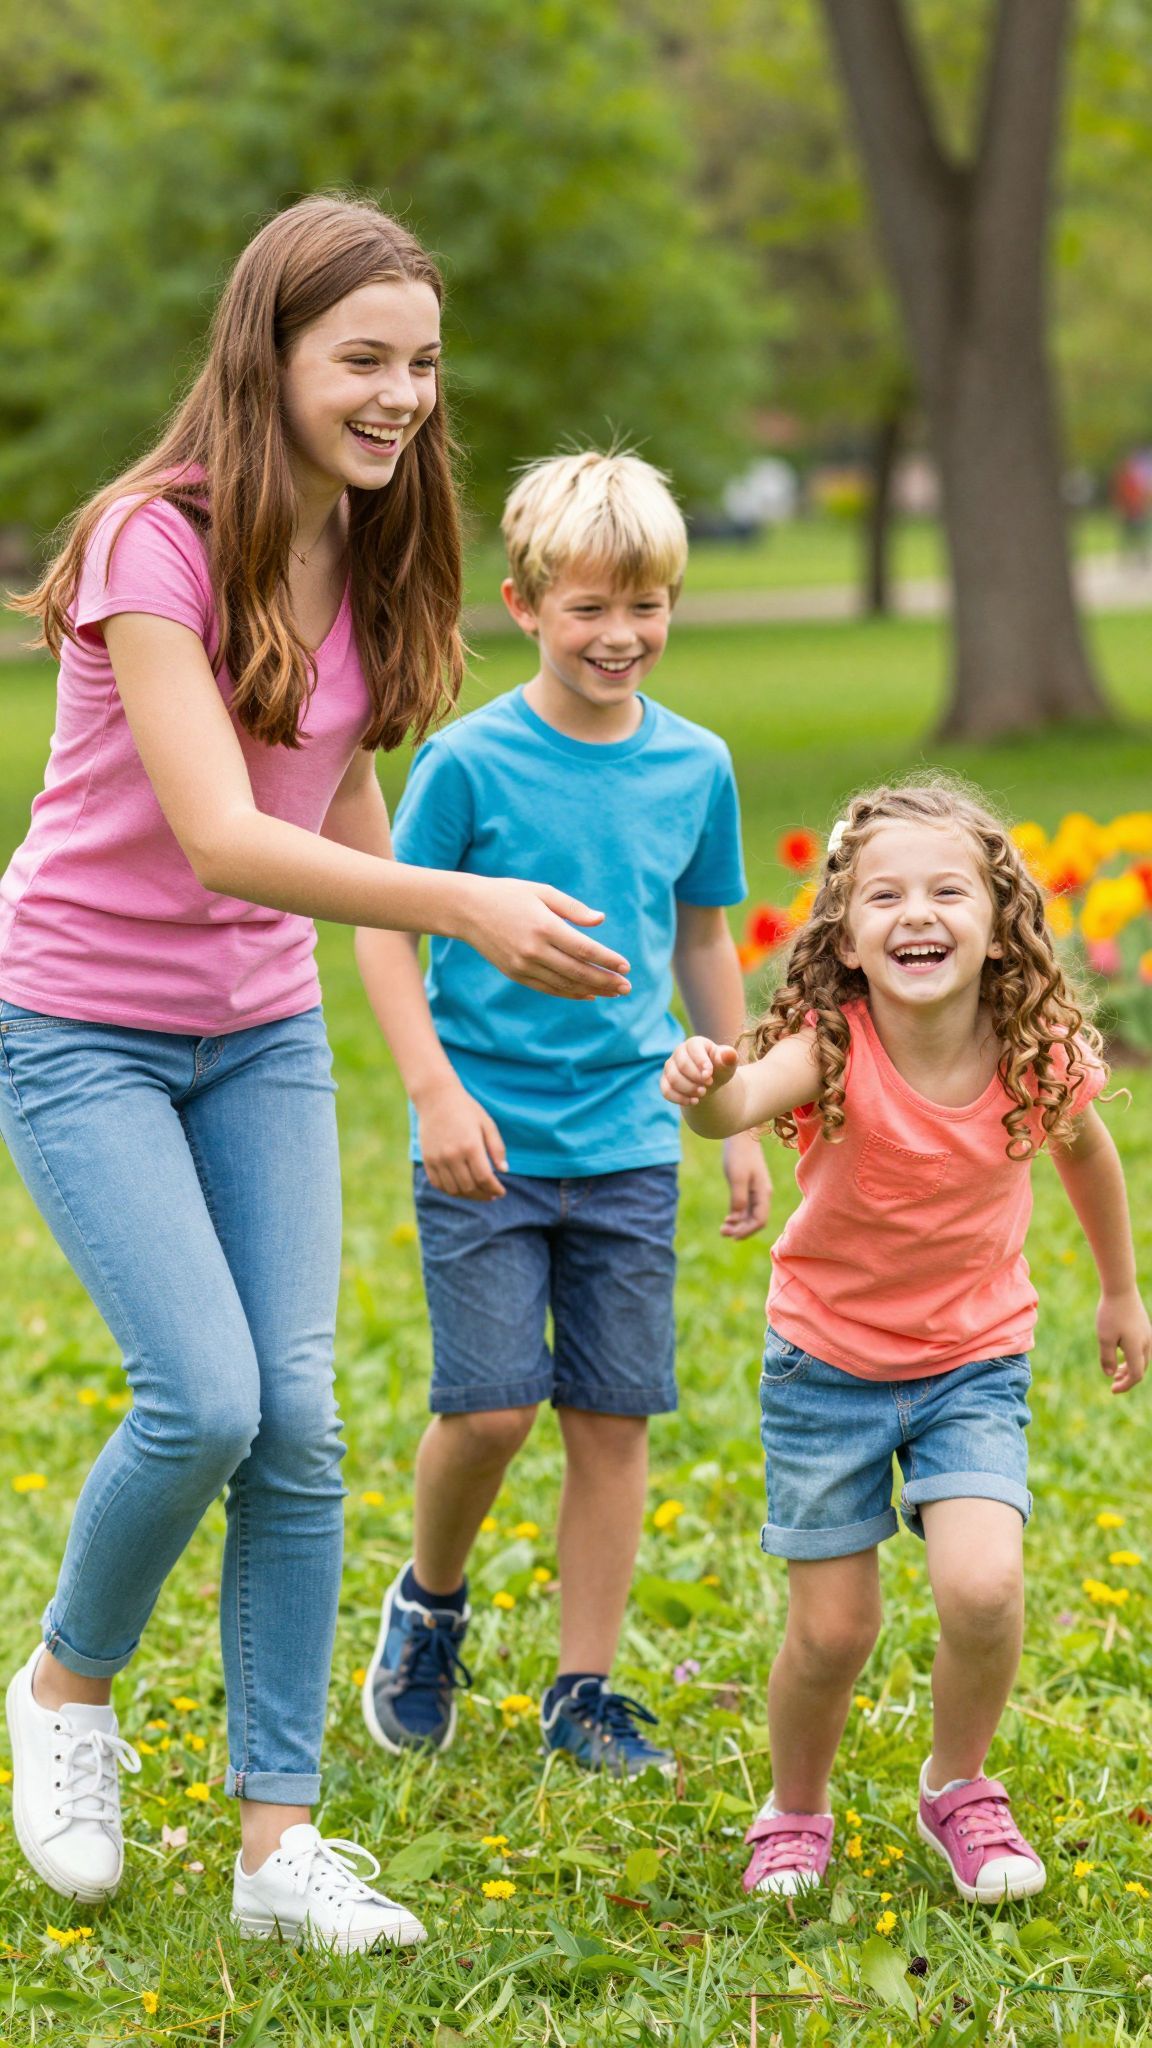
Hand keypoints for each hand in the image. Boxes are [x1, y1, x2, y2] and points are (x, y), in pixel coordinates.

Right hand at [417, 1079, 507, 1199]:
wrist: (436, 1097)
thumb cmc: (466, 1109)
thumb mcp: (487, 1124)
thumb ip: (497, 1148)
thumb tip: (504, 1170)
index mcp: (471, 1146)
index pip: (484, 1178)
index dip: (494, 1189)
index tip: (501, 1192)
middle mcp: (453, 1155)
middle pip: (469, 1187)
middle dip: (484, 1195)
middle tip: (492, 1195)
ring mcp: (438, 1159)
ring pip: (453, 1189)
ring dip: (468, 1196)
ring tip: (478, 1193)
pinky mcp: (427, 1159)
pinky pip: (438, 1184)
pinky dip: (451, 1191)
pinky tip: (461, 1188)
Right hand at [456, 877, 630, 1000]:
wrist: (467, 909)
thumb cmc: (508, 895)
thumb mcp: (541, 891)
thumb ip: (572, 907)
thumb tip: (601, 920)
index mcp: (544, 926)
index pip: (584, 949)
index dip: (607, 960)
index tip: (626, 966)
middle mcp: (534, 949)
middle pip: (578, 971)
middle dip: (605, 981)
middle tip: (627, 987)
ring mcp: (523, 964)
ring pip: (564, 984)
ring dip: (592, 990)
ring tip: (613, 993)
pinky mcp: (515, 973)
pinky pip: (548, 988)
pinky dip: (569, 993)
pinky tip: (587, 994)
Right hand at [661, 1035, 738, 1106]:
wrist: (710, 1082)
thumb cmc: (719, 1069)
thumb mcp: (727, 1064)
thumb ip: (728, 1058)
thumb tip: (728, 1054)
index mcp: (695, 1043)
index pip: (693, 1049)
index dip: (702, 1063)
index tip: (709, 1076)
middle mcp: (679, 1052)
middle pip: (682, 1065)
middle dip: (696, 1078)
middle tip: (709, 1085)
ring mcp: (670, 1066)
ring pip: (673, 1079)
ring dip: (689, 1089)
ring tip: (702, 1093)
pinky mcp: (665, 1081)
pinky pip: (666, 1091)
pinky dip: (680, 1099)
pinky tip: (693, 1101)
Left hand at [720, 1131, 770, 1238]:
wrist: (740, 1135)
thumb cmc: (738, 1154)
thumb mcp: (736, 1177)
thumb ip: (738, 1198)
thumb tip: (737, 1218)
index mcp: (763, 1193)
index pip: (759, 1220)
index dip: (746, 1231)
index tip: (731, 1235)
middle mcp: (762, 1194)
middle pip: (756, 1220)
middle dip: (741, 1229)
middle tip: (722, 1232)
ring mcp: (757, 1191)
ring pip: (751, 1215)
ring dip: (739, 1224)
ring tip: (723, 1228)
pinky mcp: (749, 1186)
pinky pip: (747, 1208)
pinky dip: (738, 1216)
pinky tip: (728, 1219)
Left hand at [1097, 1287, 1150, 1393]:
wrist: (1121, 1288)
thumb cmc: (1110, 1313)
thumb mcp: (1104, 1337)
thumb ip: (1107, 1358)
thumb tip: (1110, 1375)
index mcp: (1137, 1348)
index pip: (1136, 1375)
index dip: (1125, 1385)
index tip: (1112, 1390)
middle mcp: (1147, 1343)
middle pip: (1141, 1369)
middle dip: (1127, 1378)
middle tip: (1113, 1382)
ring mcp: (1147, 1335)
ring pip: (1142, 1359)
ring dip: (1130, 1367)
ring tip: (1116, 1370)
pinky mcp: (1145, 1327)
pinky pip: (1142, 1348)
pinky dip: (1132, 1356)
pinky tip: (1120, 1352)